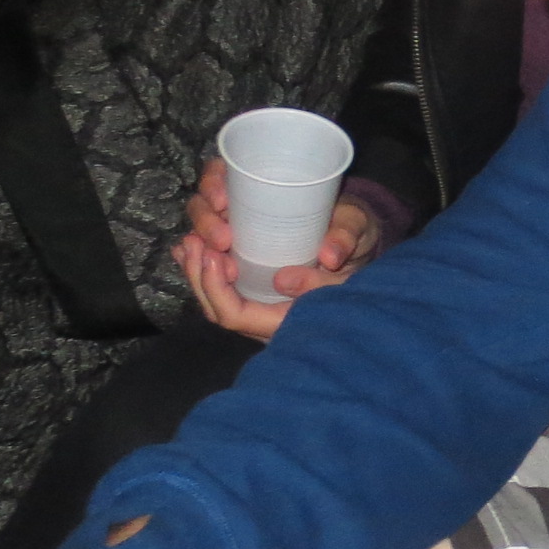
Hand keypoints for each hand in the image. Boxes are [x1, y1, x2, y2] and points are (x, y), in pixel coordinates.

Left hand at [174, 156, 373, 339]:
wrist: (361, 232)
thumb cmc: (356, 239)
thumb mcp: (351, 240)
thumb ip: (329, 261)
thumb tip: (284, 280)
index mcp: (290, 315)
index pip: (236, 316)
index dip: (218, 290)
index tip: (215, 256)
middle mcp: (269, 314)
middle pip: (216, 310)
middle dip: (198, 277)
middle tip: (194, 241)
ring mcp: (260, 301)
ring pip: (213, 299)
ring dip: (194, 270)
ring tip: (187, 242)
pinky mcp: (255, 286)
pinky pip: (220, 286)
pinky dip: (200, 267)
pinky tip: (188, 247)